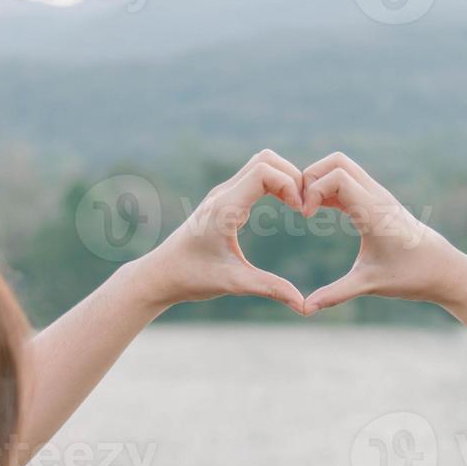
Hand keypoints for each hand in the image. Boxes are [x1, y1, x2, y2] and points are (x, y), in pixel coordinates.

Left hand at [139, 150, 304, 313]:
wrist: (161, 274)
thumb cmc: (192, 278)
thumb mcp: (234, 284)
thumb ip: (270, 289)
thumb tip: (302, 306)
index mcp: (225, 208)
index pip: (264, 171)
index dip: (290, 185)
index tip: (301, 212)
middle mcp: (223, 194)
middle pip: (266, 159)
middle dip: (292, 177)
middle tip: (304, 207)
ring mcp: (222, 194)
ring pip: (260, 164)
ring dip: (283, 178)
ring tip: (297, 206)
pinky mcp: (223, 201)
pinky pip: (254, 178)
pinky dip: (274, 184)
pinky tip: (283, 207)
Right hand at [301, 153, 466, 314]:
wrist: (444, 270)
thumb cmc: (412, 276)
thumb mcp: (370, 285)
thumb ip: (335, 294)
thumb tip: (305, 309)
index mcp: (374, 212)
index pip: (336, 177)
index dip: (312, 190)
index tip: (305, 217)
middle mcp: (377, 197)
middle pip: (336, 161)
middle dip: (310, 177)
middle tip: (300, 208)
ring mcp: (378, 197)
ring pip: (342, 168)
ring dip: (319, 182)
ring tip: (307, 211)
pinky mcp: (378, 203)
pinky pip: (349, 183)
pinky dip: (329, 190)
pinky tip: (319, 213)